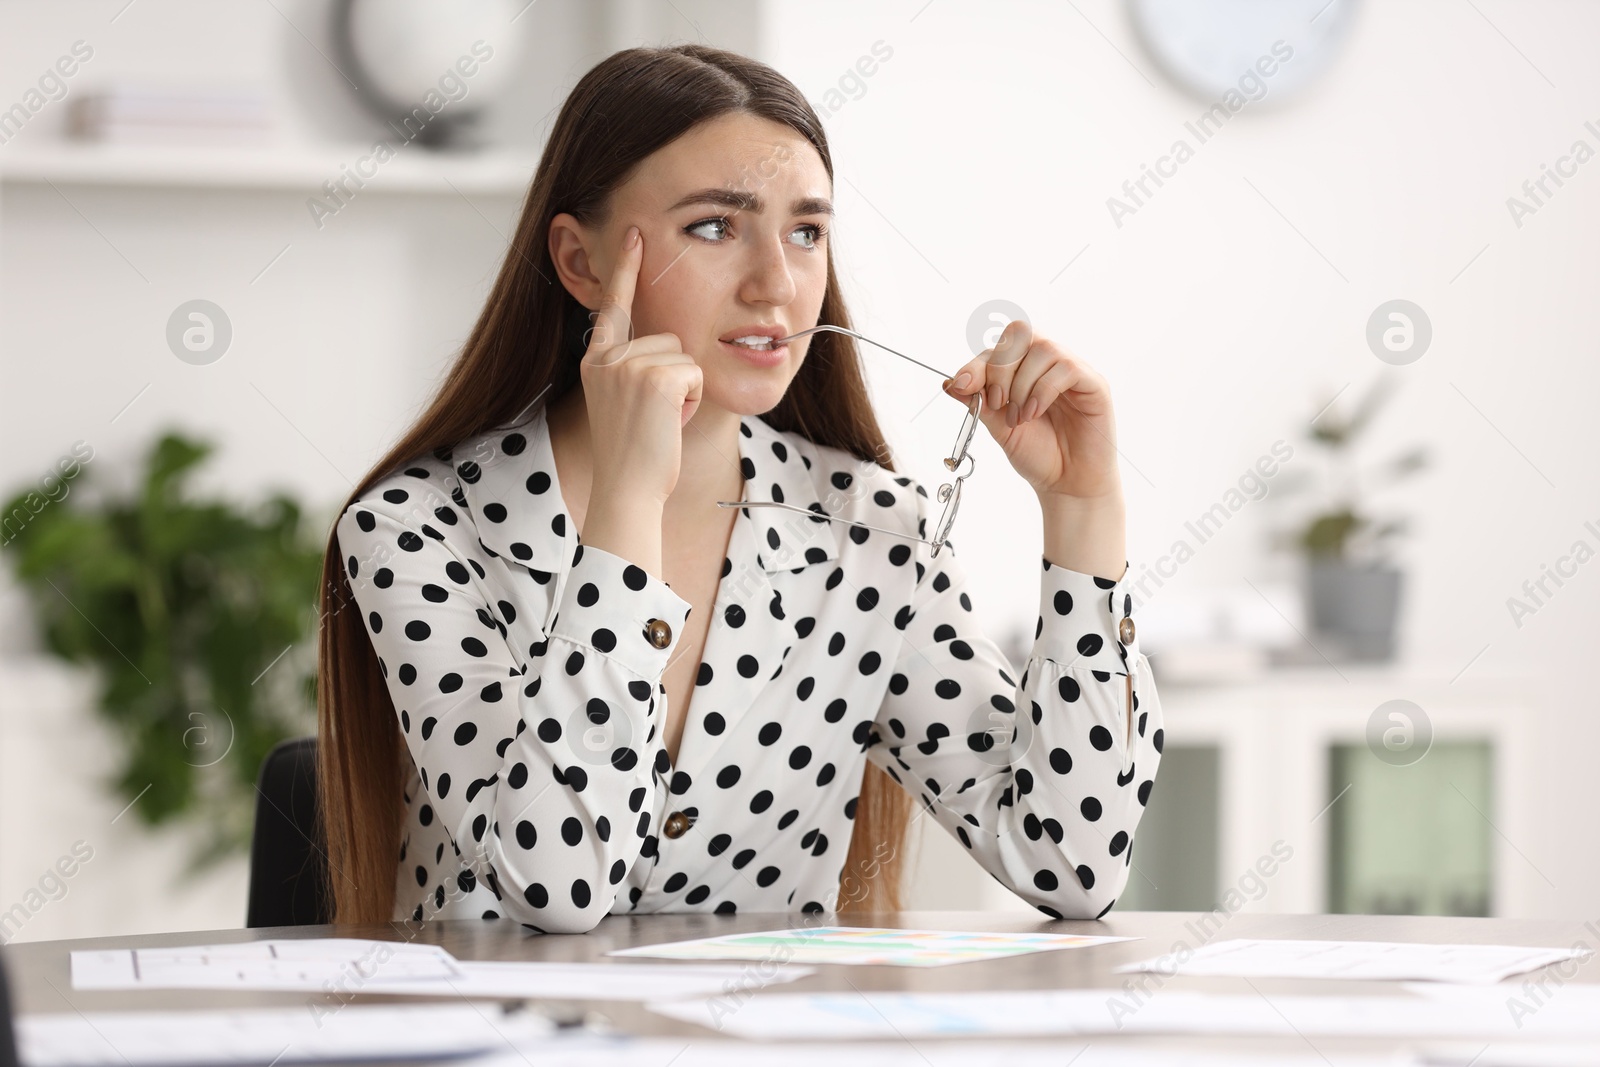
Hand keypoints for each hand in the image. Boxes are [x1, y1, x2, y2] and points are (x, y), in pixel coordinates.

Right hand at [581, 226, 703, 505]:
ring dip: (686, 388)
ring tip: (662, 419)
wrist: (628, 489)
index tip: (633, 231)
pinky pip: (695, 372)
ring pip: (685, 354)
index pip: (613, 304)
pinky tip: (671, 421)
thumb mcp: (625, 401)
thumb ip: (634, 368)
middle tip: (656, 415)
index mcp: (596, 359)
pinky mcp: (655, 378)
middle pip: (669, 337)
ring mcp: (628, 365)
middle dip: (676, 375)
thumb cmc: (635, 455)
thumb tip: (665, 347)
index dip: (624, 267)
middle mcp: (606, 356)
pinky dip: (693, 399)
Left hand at [942, 319, 1122, 502]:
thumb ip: (978, 402)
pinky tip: (1034, 413)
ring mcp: (1071, 370)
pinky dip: (1042, 390)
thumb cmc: (1037, 454)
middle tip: (998, 404)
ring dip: (1021, 384)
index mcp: (1024, 369)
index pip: (998, 345)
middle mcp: (1048, 363)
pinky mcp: (1093, 383)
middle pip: (1020, 333)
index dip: (976, 363)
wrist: (1065, 483)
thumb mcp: (998, 427)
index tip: (963, 387)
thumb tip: (949, 383)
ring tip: (1020, 417)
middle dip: (1000, 368)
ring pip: (1042, 348)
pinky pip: (1065, 368)